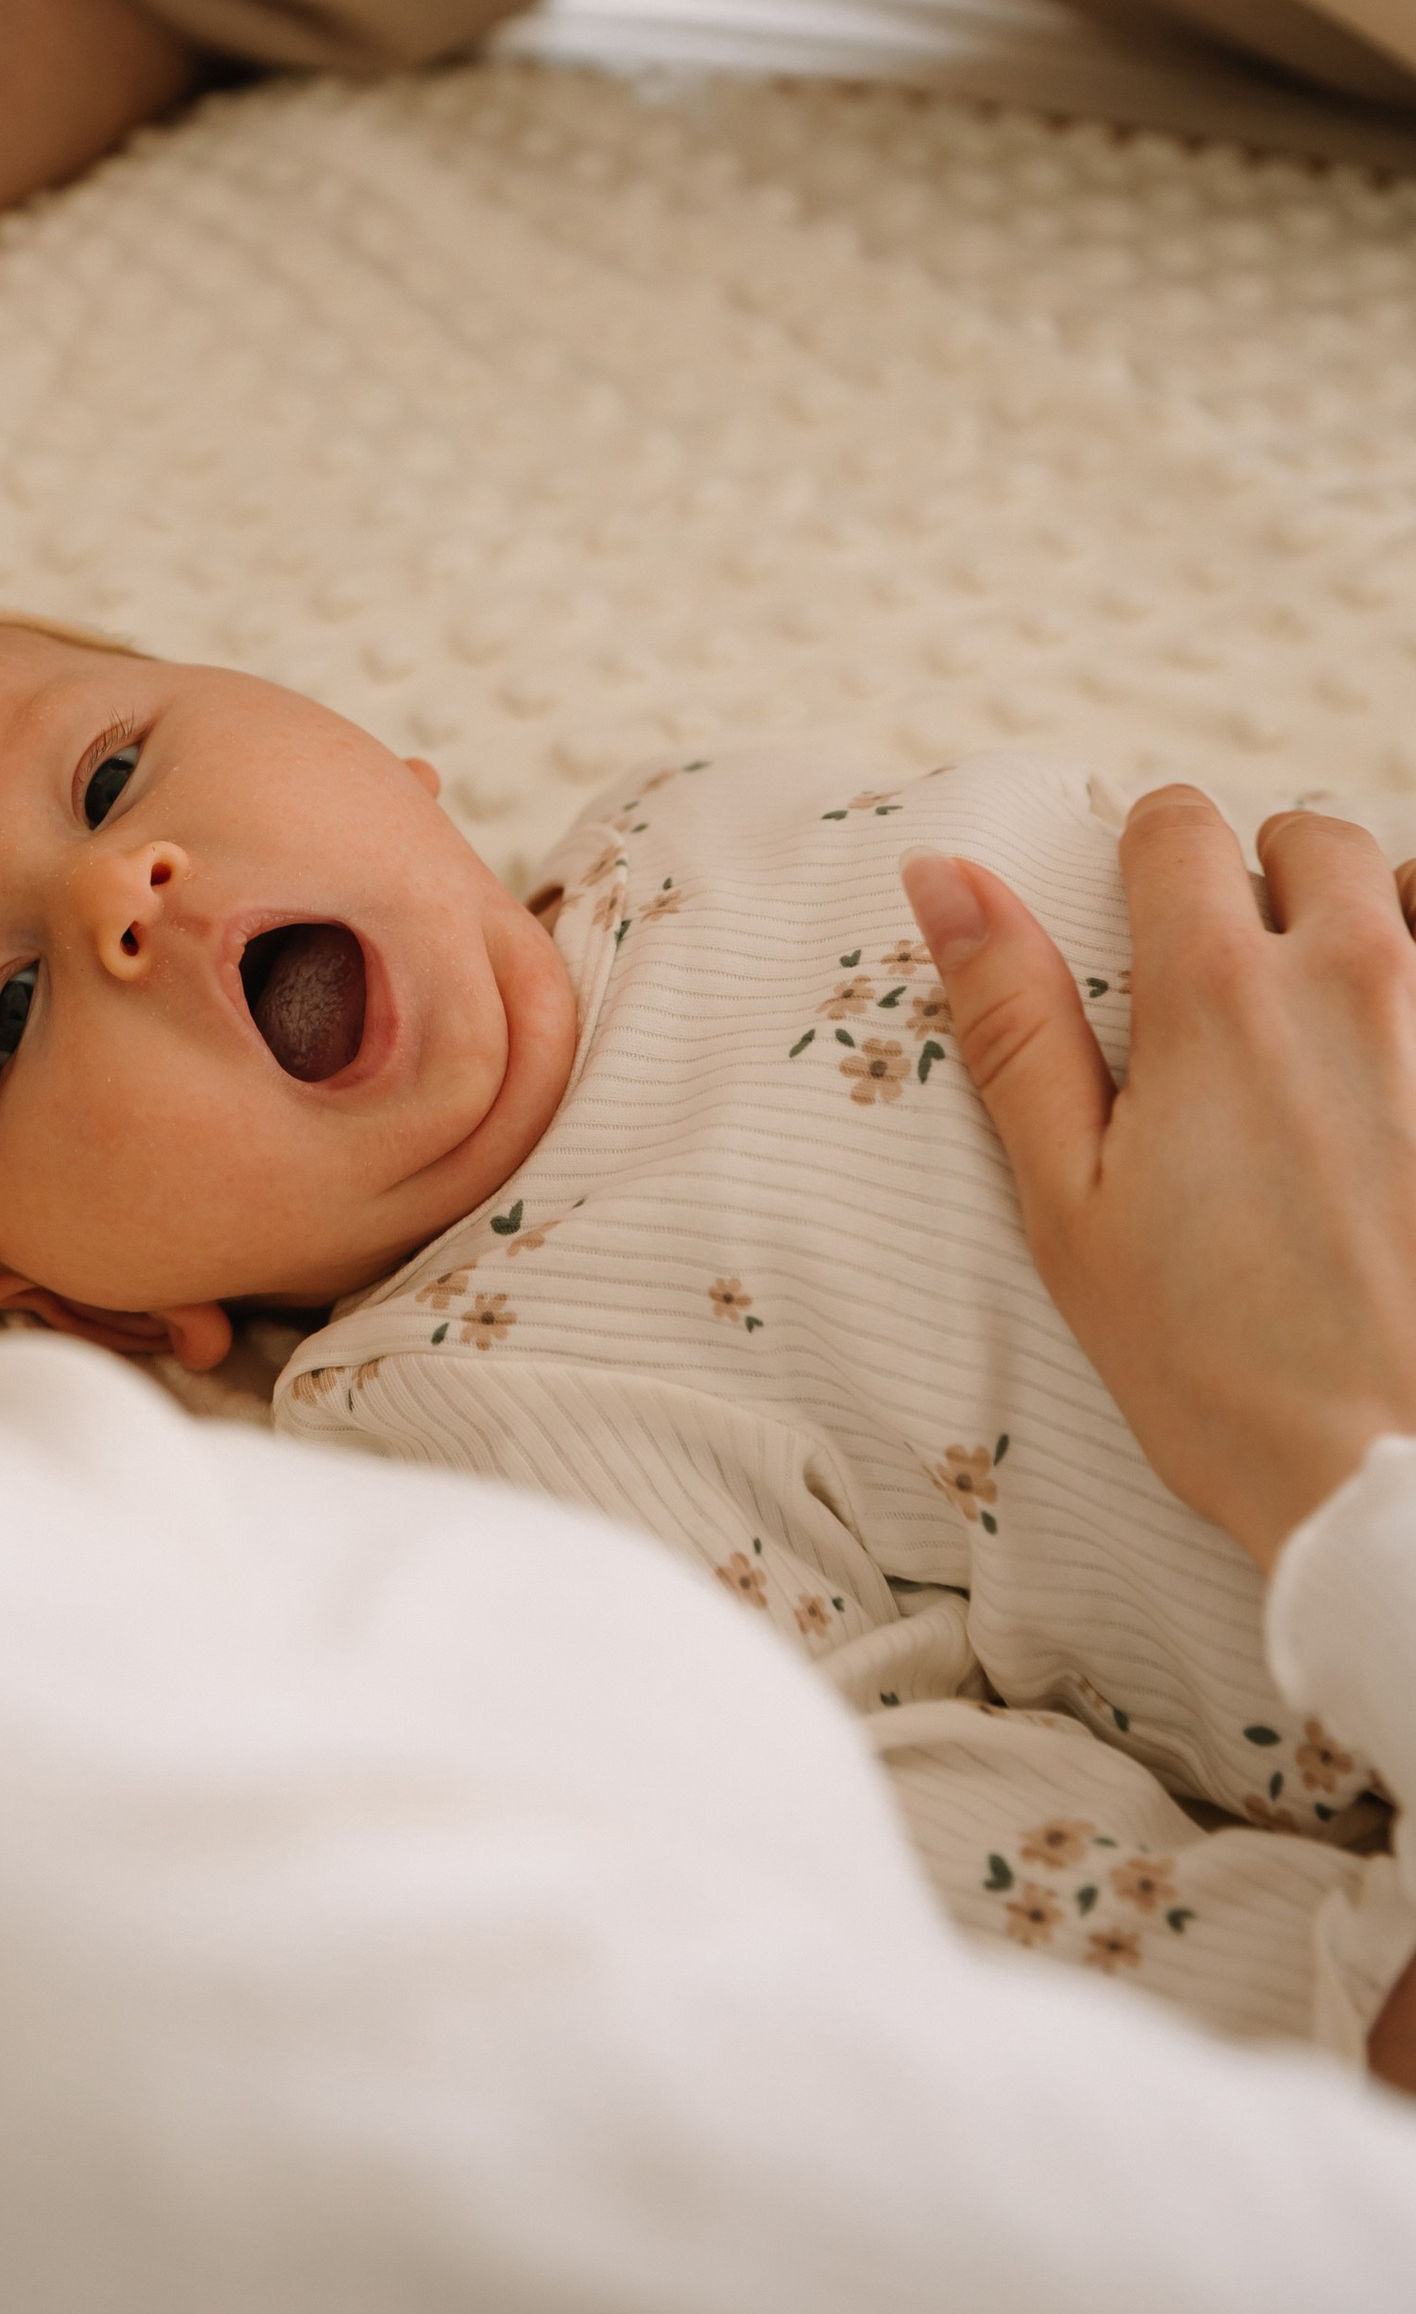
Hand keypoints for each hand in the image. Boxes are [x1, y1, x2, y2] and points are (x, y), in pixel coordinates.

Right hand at [903, 793, 1415, 1575]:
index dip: (1150, 865)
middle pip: (1314, 838)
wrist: (1398, 1486)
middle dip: (1270, 885)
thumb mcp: (1071, 1205)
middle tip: (1248, 1001)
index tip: (1150, 933)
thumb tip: (943, 873)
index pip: (1178, 828)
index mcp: (1217, 997)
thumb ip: (1014, 1022)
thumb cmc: (1223, 1370)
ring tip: (1352, 1035)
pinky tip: (1407, 1080)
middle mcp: (1354, 979)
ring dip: (1381, 930)